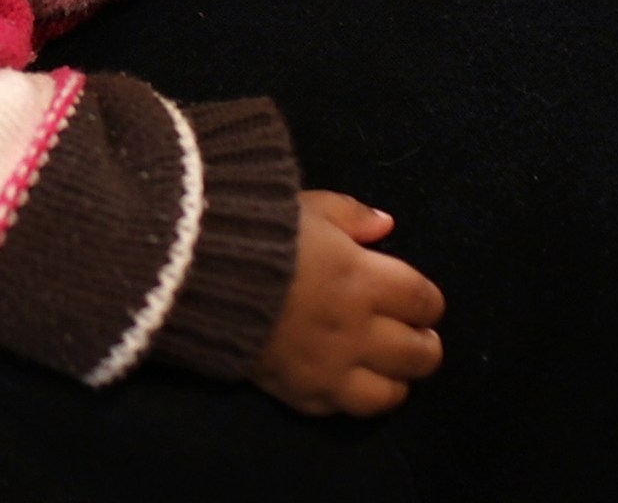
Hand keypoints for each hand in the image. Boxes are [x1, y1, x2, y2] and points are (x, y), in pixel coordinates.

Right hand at [251, 191, 445, 416]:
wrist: (191, 275)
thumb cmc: (253, 232)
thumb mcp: (304, 206)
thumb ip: (349, 214)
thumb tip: (385, 225)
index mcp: (363, 278)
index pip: (425, 301)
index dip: (426, 302)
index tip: (415, 299)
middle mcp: (356, 330)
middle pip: (420, 354)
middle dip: (423, 343)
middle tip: (411, 333)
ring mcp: (330, 368)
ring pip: (391, 393)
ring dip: (396, 378)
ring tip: (384, 364)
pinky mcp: (299, 392)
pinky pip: (343, 409)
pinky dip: (350, 395)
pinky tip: (343, 378)